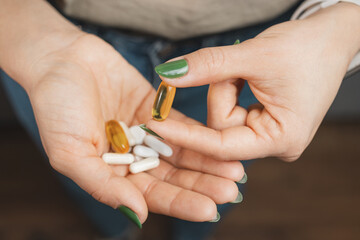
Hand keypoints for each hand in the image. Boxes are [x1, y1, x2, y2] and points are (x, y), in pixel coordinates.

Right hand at [25, 33, 243, 225]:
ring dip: (208, 164)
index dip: (179, 203)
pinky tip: (222, 142)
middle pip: (172, 177)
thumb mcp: (70, 151)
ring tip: (236, 173)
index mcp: (112, 174)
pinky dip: (201, 134)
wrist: (61, 60)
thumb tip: (138, 214)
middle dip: (201, 186)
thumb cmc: (56, 106)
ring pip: (182, 153)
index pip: (150, 195)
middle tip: (230, 193)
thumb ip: (102, 185)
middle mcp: (132, 158)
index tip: (208, 210)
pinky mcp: (156, 111)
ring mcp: (146, 134)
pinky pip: (182, 126)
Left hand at [147, 3, 359, 161]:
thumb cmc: (306, 48)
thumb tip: (167, 75)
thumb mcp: (253, 55)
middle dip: (220, 92)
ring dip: (226, 87)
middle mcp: (275, 145)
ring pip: (223, 118)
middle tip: (236, 66)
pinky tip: (246, 76)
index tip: (155, 126)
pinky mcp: (263, 123)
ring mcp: (269, 135)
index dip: (186, 135)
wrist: (332, 39)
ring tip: (247, 67)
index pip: (221, 147)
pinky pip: (232, 111)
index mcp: (281, 139)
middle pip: (221, 129)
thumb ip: (208, 67)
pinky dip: (230, 90)